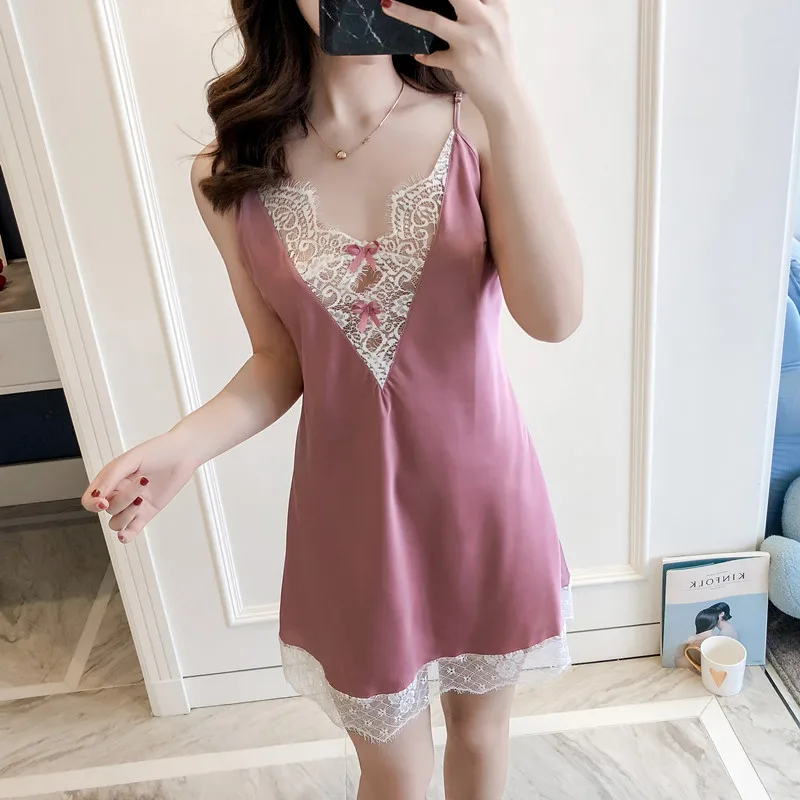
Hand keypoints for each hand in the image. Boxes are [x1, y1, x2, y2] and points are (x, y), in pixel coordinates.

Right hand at [82, 430, 197, 543]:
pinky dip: (126, 536)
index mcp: (110, 479)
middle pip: (108, 509)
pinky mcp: (147, 513)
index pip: (90, 500)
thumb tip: (96, 496)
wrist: (184, 454)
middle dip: (123, 499)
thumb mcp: (131, 460)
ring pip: (117, 523)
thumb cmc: (158, 451)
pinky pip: (131, 530)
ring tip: (142, 499)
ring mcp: (133, 504)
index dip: (93, 504)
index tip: (103, 501)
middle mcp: (119, 493)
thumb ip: (111, 477)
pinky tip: (125, 536)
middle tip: (142, 482)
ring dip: (127, 515)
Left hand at [381, 0, 516, 113]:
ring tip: (388, 5)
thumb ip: (482, 9)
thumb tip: (457, 2)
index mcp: (498, 8)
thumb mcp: (498, 26)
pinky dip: (423, 55)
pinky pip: (432, 55)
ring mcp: (471, 42)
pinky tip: (417, 52)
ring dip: (406, 12)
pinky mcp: (460, 62)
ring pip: (433, 21)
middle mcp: (486, 21)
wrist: (506, 95)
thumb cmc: (499, 59)